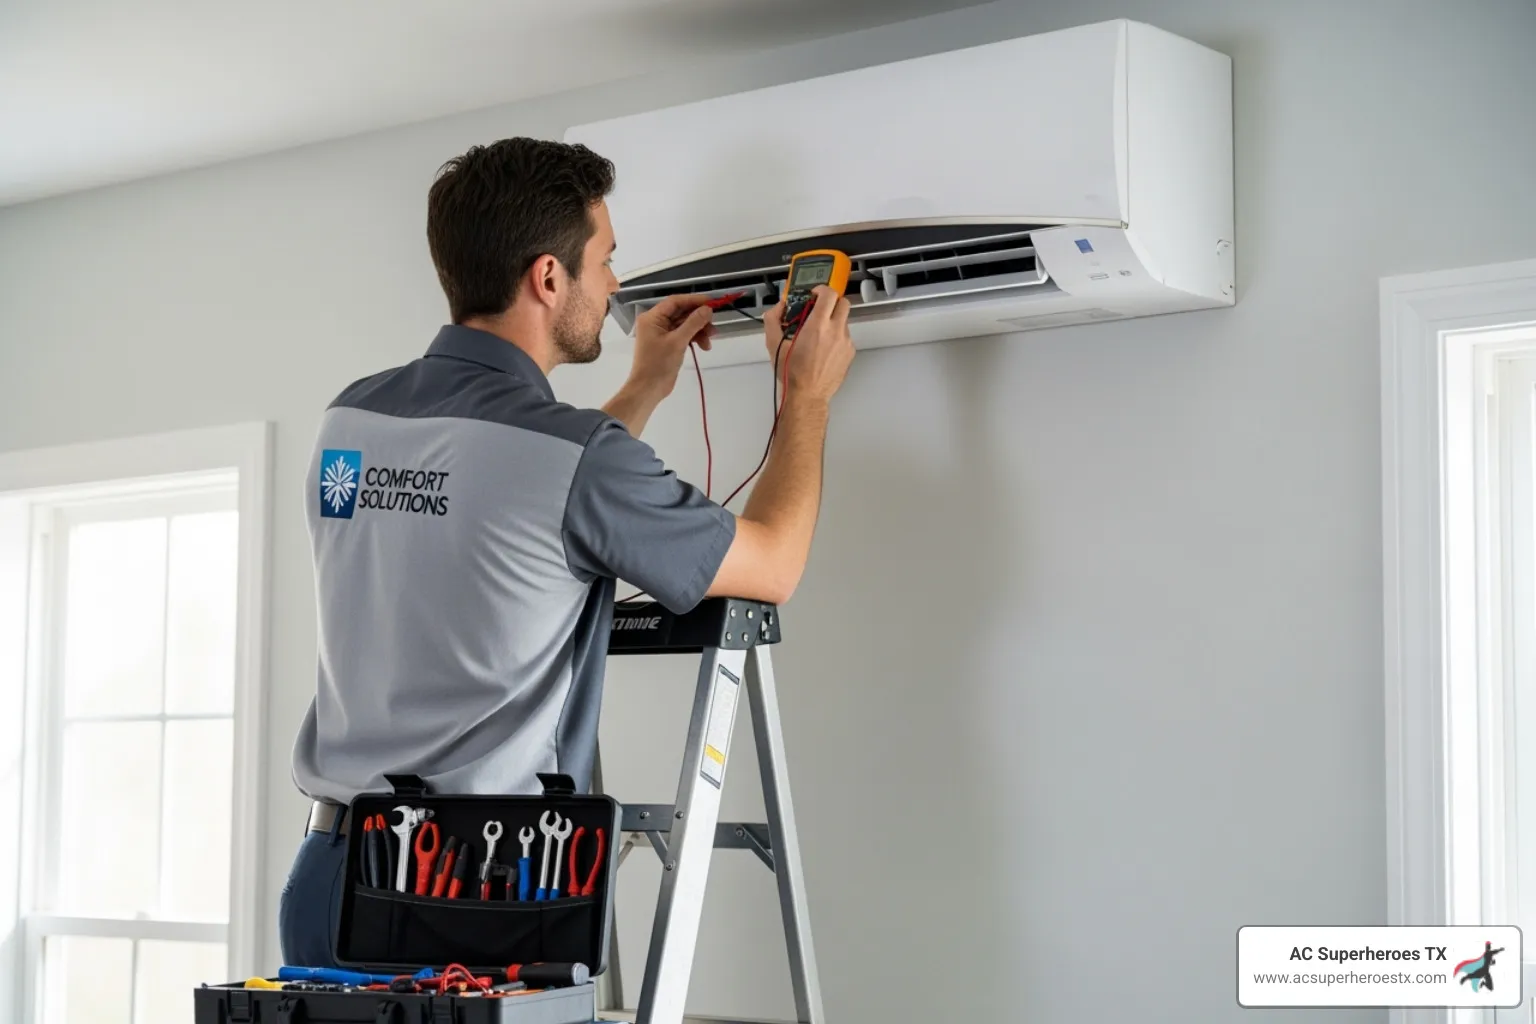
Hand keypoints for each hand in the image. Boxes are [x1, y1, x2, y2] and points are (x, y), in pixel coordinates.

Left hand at [628, 294, 716, 397]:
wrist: (648, 389)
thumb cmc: (658, 364)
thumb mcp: (678, 341)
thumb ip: (693, 323)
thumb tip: (708, 309)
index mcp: (652, 317)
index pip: (675, 302)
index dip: (694, 300)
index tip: (712, 303)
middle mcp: (656, 322)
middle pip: (681, 313)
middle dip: (699, 320)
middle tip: (713, 327)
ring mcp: (662, 333)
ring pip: (685, 325)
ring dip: (699, 331)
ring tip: (709, 342)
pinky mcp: (668, 344)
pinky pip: (683, 335)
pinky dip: (694, 338)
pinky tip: (704, 346)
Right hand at [768, 285, 852, 402]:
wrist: (808, 394)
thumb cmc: (793, 373)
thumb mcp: (774, 344)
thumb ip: (773, 319)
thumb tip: (778, 308)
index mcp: (818, 326)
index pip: (829, 294)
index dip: (822, 290)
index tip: (815, 294)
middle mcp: (835, 331)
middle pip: (843, 302)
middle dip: (831, 302)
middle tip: (820, 309)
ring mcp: (845, 342)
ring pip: (844, 320)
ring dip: (833, 321)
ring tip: (818, 334)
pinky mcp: (849, 353)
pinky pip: (845, 337)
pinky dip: (836, 337)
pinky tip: (824, 348)